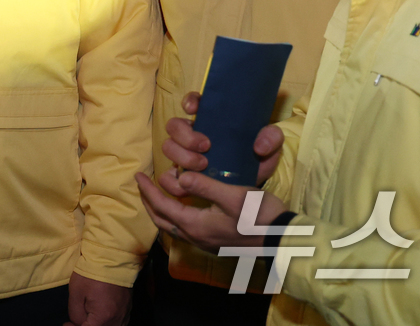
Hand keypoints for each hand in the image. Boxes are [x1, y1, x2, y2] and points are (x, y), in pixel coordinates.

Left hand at [64, 272, 130, 325]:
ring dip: (99, 325)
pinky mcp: (128, 308)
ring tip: (88, 319)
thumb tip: (76, 324)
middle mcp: (117, 319)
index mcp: (103, 316)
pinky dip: (110, 324)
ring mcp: (125, 314)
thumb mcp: (76, 293)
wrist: (110, 257)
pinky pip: (120, 323)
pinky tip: (101, 319)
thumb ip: (76, 314)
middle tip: (75, 322)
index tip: (67, 324)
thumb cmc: (90, 273)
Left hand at [137, 169, 287, 253]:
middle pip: (162, 220)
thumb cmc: (258, 215)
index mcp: (196, 225)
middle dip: (149, 201)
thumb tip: (180, 177)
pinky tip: (181, 207)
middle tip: (142, 184)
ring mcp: (205, 242)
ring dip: (161, 210)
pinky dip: (174, 216)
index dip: (148, 190)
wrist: (281, 240)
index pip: (162, 206)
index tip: (137, 175)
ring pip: (172, 227)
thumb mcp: (232, 195)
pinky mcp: (214, 243)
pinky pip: (184, 230)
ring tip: (157, 193)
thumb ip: (204, 186)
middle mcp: (196, 237)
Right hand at [159, 92, 283, 188]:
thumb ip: (271, 138)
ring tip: (202, 167)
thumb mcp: (271, 146)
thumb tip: (259, 145)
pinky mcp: (182, 175)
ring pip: (168, 147)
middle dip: (185, 136)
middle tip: (205, 148)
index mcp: (211, 119)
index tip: (193, 109)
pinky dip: (171, 180)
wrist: (253, 186)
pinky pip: (166, 176)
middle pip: (174, 125)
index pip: (193, 101)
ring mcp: (184, 153)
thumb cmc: (257, 158)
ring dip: (181, 157)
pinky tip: (185, 185)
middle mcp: (193, 133)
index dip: (190, 101)